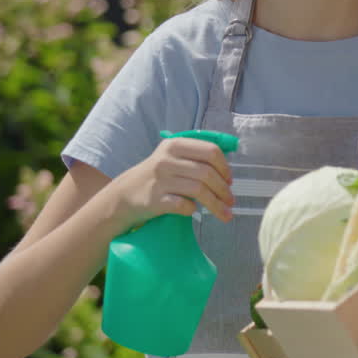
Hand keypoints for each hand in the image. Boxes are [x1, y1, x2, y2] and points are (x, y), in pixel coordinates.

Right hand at [107, 138, 235, 228]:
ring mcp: (160, 179)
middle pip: (207, 173)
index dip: (225, 167)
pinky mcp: (155, 199)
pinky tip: (194, 211)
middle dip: (224, 189)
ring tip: (225, 213)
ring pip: (199, 190)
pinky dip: (192, 209)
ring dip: (216, 204)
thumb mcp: (173, 156)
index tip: (230, 181)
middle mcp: (167, 159)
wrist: (126, 193)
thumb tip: (227, 171)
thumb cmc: (159, 175)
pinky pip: (183, 205)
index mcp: (175, 145)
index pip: (211, 151)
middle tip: (231, 201)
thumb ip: (196, 157)